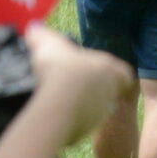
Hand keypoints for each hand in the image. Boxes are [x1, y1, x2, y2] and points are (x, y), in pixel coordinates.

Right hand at [22, 27, 128, 144]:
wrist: (56, 101)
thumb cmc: (58, 68)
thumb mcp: (49, 45)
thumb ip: (43, 36)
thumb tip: (33, 28)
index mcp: (109, 68)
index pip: (123, 72)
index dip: (115, 73)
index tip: (104, 74)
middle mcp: (110, 90)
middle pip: (108, 91)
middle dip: (94, 90)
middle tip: (73, 88)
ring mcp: (100, 112)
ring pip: (95, 110)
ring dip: (82, 107)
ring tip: (60, 103)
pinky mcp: (87, 130)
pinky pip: (79, 126)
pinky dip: (70, 123)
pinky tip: (55, 117)